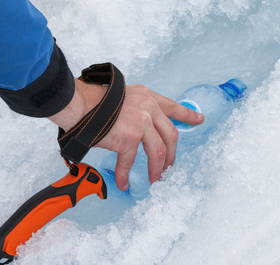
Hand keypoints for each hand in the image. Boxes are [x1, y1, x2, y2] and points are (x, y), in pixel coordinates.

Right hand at [48, 79, 203, 190]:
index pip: (173, 107)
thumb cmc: (95, 100)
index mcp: (148, 98)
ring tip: (156, 178)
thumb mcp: (124, 96)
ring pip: (158, 151)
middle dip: (173, 153)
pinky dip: (125, 174)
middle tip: (171, 165)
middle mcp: (149, 109)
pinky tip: (124, 182)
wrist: (81, 103)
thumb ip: (136, 107)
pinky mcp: (129, 138)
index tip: (198, 119)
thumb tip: (141, 123)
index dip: (187, 115)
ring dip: (157, 168)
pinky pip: (129, 161)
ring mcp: (141, 124)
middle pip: (171, 135)